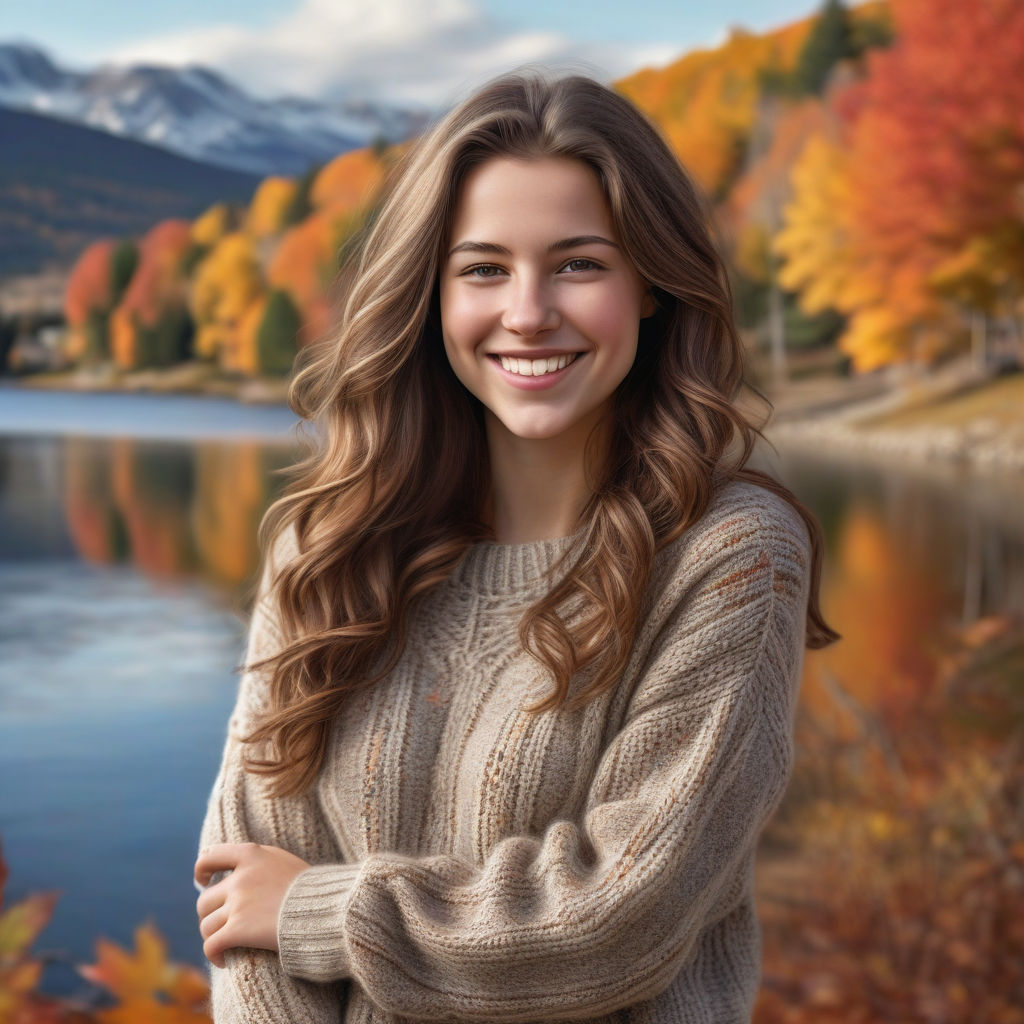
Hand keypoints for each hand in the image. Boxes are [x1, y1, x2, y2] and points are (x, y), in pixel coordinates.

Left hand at [194, 842, 310, 968]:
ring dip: (213, 936)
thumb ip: (258, 863)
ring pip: (206, 925)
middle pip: (205, 899)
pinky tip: (223, 960)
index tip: (204, 882)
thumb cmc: (312, 888)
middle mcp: (240, 878)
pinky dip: (213, 954)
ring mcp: (238, 904)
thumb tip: (235, 872)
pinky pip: (211, 945)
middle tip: (223, 924)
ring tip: (226, 944)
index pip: (210, 857)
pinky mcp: (238, 930)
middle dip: (211, 913)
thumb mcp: (284, 862)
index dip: (202, 871)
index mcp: (251, 855)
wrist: (327, 909)